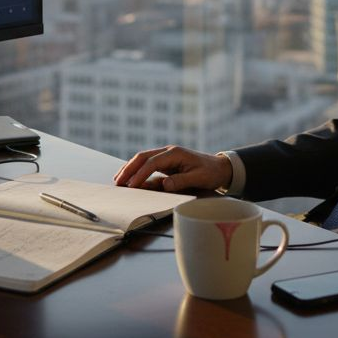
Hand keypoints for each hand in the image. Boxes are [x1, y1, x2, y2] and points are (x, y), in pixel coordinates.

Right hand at [113, 145, 231, 192]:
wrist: (219, 167)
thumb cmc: (210, 172)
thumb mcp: (199, 178)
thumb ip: (182, 181)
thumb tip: (165, 185)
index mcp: (175, 153)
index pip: (152, 162)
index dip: (140, 174)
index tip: (132, 186)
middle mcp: (168, 152)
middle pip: (142, 157)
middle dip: (129, 169)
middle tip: (118, 181)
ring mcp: (166, 156)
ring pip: (142, 159)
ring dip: (130, 168)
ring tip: (118, 180)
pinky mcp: (165, 162)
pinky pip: (147, 165)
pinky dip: (137, 170)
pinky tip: (129, 178)